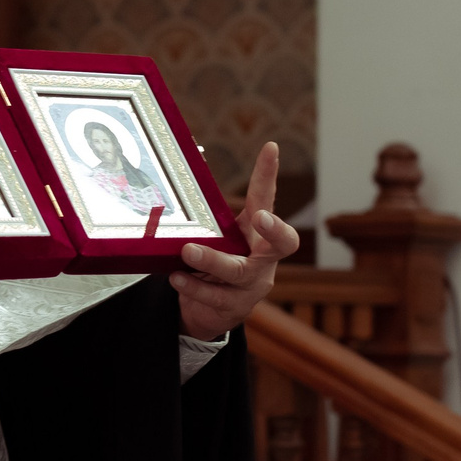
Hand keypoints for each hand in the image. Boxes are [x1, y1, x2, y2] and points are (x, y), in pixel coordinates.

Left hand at [172, 141, 297, 341]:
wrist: (208, 313)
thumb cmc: (213, 263)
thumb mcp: (212, 235)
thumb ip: (205, 205)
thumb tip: (193, 154)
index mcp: (257, 233)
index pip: (267, 199)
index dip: (269, 175)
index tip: (270, 148)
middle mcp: (263, 259)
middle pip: (284, 243)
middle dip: (275, 229)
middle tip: (260, 217)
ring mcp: (252, 286)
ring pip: (239, 273)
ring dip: (213, 260)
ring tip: (187, 251)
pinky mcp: (234, 308)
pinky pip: (216, 297)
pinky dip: (194, 286)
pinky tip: (176, 277)